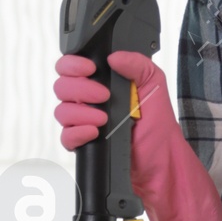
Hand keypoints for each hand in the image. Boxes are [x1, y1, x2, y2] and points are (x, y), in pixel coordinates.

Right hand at [51, 49, 221, 220]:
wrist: (160, 163)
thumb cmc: (158, 127)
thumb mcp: (155, 87)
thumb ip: (138, 65)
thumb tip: (114, 57)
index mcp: (104, 82)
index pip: (72, 66)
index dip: (74, 65)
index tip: (90, 69)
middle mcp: (90, 101)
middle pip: (62, 86)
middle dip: (80, 89)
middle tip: (104, 96)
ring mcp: (85, 123)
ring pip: (61, 111)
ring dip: (80, 112)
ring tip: (104, 119)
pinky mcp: (84, 144)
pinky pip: (65, 136)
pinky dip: (77, 133)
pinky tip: (94, 132)